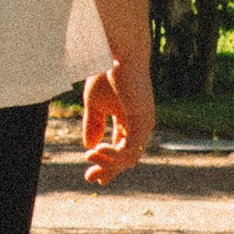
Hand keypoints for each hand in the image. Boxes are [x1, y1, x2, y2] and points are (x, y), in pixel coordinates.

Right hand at [82, 52, 153, 185]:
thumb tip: (90, 146)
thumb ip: (93, 125)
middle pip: (125, 157)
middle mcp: (139, 125)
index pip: (120, 148)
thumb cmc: (105, 73)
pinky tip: (97, 151)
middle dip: (107, 169)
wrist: (115, 54)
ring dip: (108, 163)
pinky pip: (130, 149)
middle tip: (90, 178)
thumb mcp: (94, 104)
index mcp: (129, 120)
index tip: (90, 174)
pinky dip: (114, 155)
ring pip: (129, 158)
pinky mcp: (143, 123)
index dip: (106, 162)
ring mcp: (143, 125)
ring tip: (89, 158)